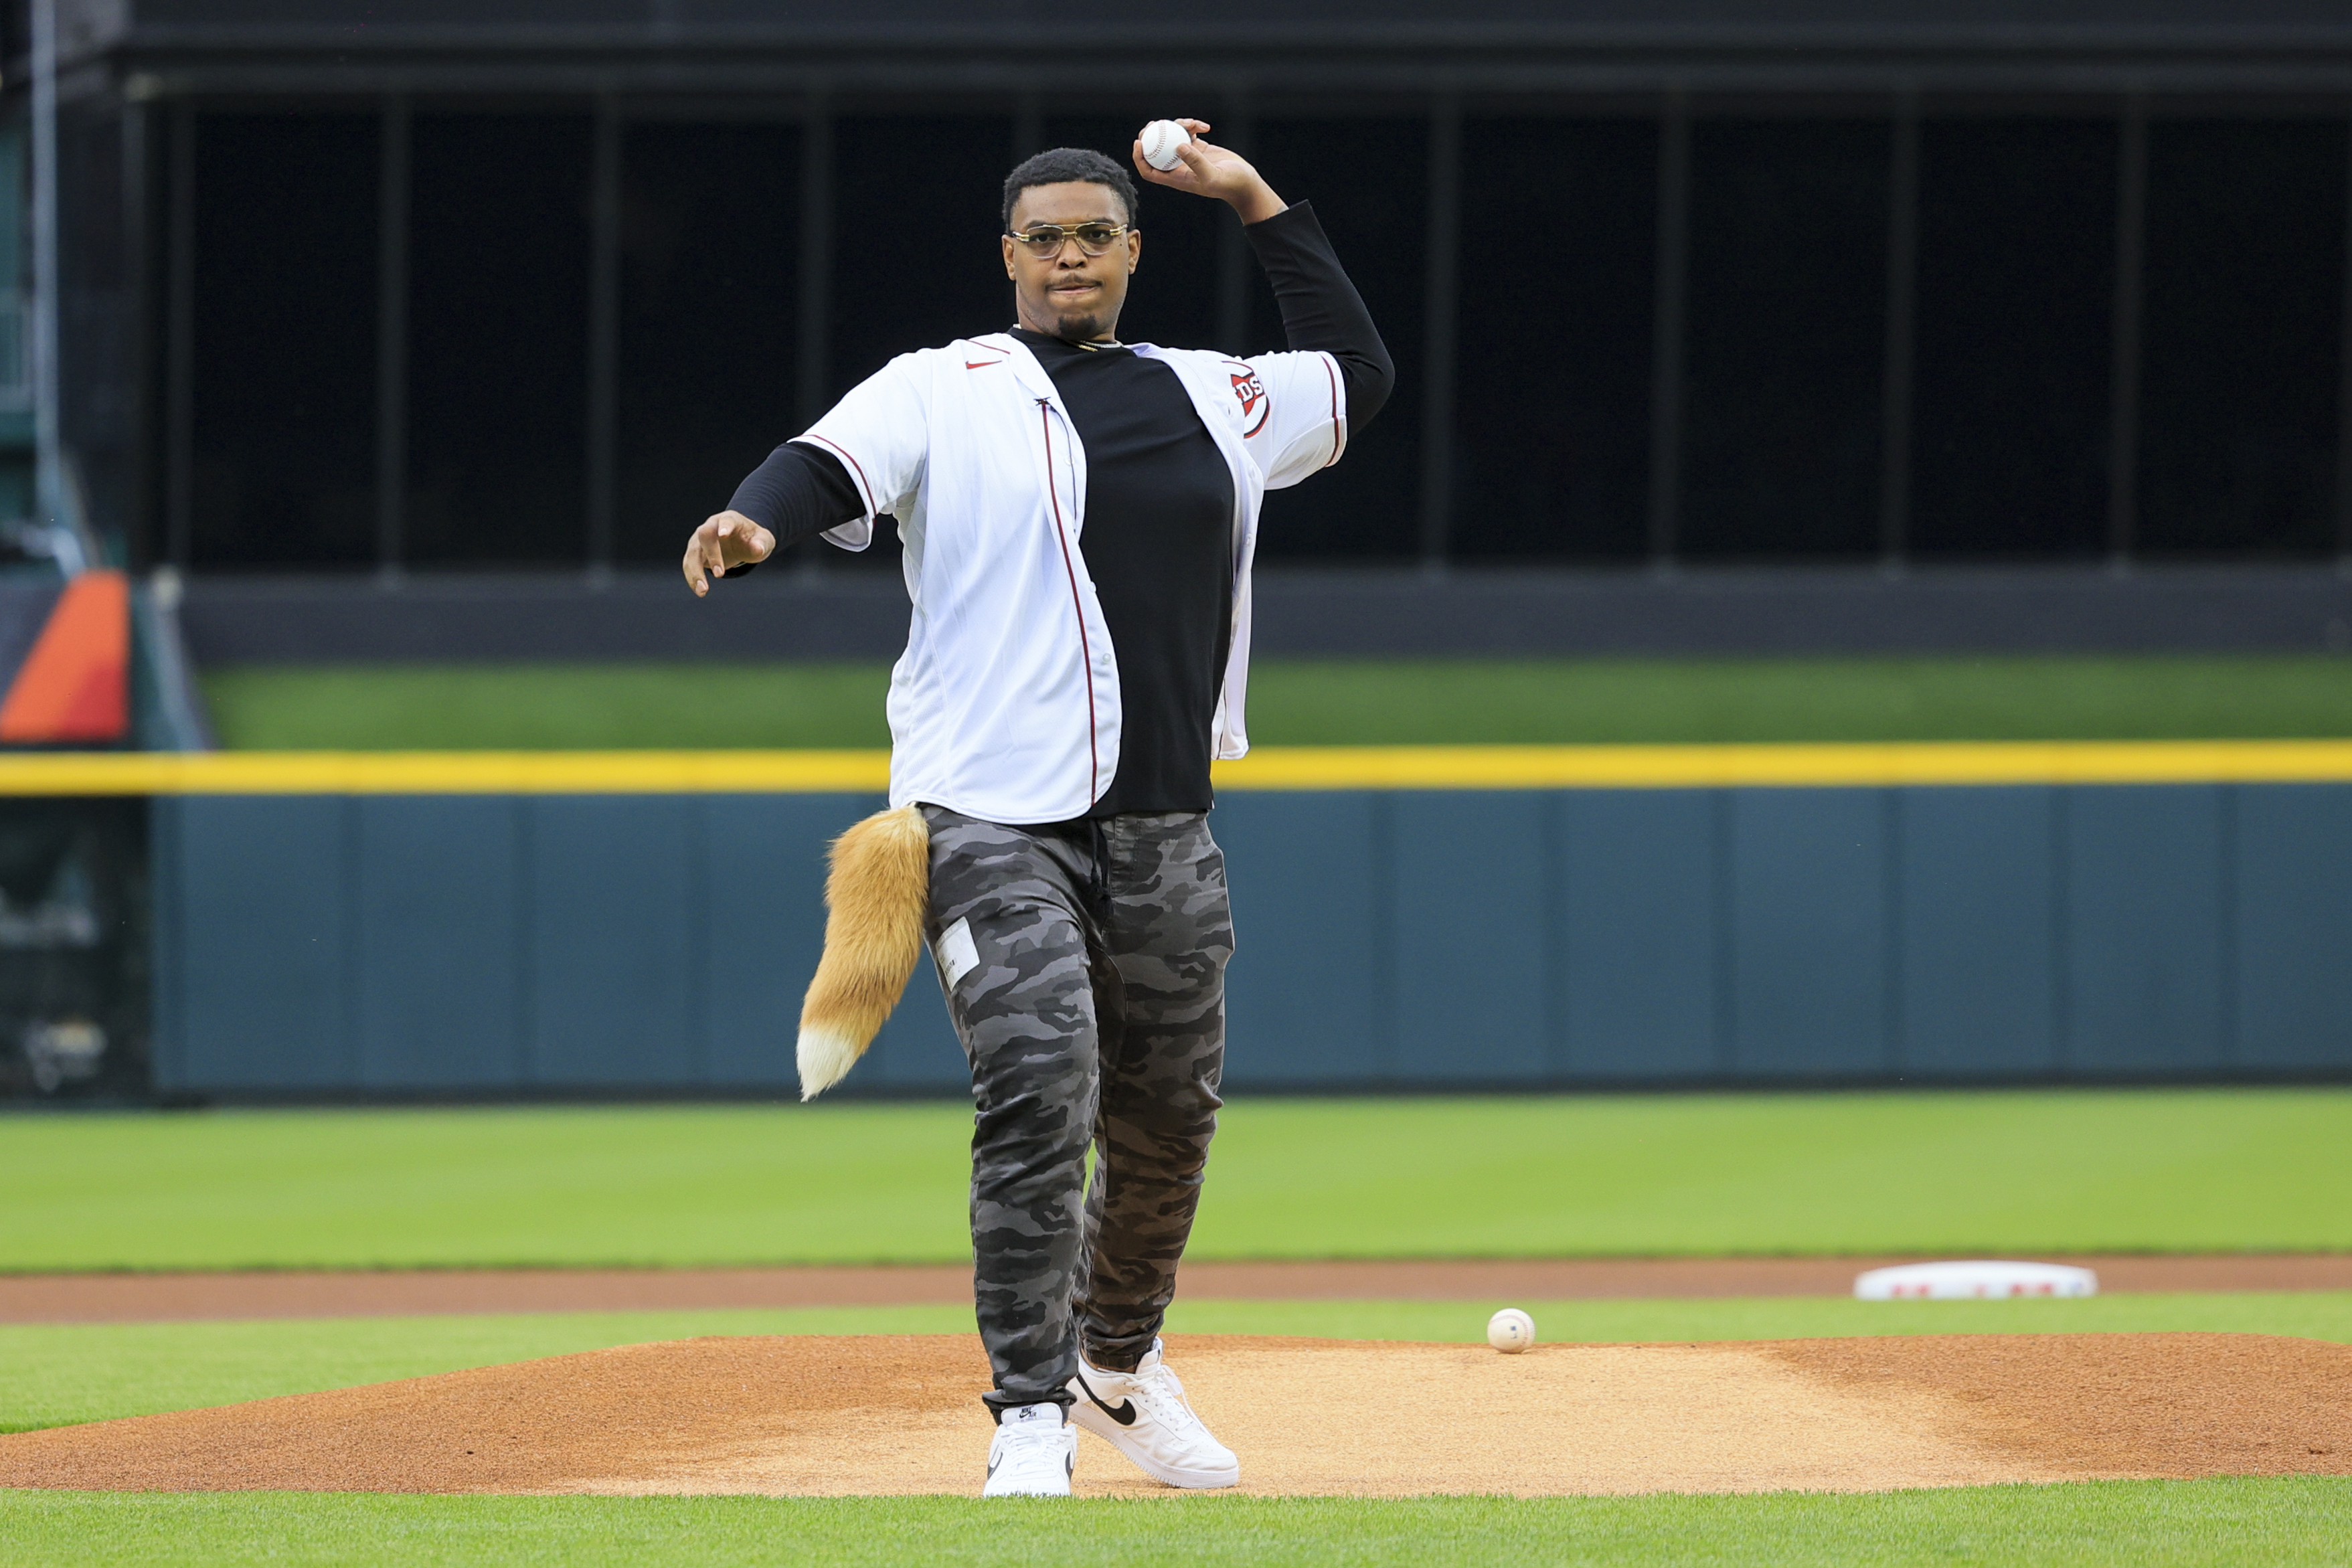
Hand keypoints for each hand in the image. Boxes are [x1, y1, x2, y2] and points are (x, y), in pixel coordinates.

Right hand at [683, 510, 774, 595]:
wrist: (741, 541)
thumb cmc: (753, 539)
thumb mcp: (764, 539)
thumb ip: (762, 543)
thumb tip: (758, 549)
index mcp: (730, 519)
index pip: (726, 520)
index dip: (724, 527)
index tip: (723, 535)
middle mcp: (711, 526)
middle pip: (705, 535)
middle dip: (711, 554)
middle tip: (720, 575)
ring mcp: (700, 539)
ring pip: (693, 552)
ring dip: (695, 572)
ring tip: (703, 591)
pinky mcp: (695, 553)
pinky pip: (689, 564)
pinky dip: (693, 578)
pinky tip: (700, 591)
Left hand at [1132, 120, 1287, 225]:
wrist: (1245, 182)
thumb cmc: (1229, 184)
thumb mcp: (1212, 176)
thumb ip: (1196, 162)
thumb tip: (1178, 146)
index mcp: (1176, 178)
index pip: (1149, 171)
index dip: (1140, 158)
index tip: (1139, 143)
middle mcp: (1179, 167)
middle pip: (1156, 151)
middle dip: (1151, 137)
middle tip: (1154, 124)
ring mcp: (1188, 156)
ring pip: (1172, 138)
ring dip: (1178, 126)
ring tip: (1192, 123)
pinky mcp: (1199, 147)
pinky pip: (1188, 133)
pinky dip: (1194, 126)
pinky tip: (1205, 127)